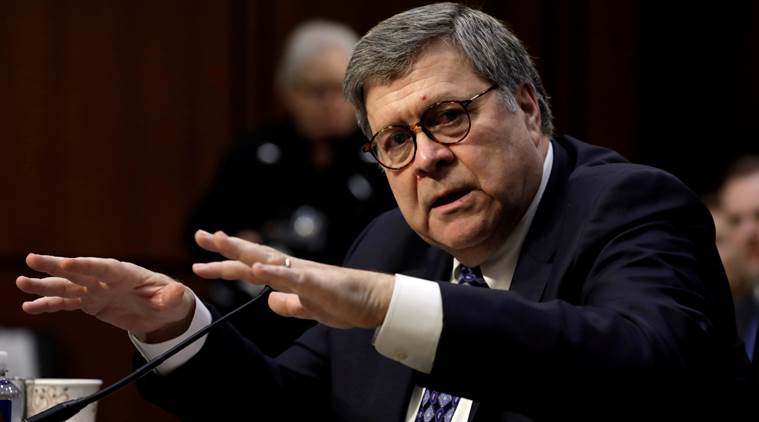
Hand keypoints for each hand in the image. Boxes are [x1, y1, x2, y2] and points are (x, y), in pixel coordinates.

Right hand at [17, 253, 195, 341]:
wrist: (162, 312)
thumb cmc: (170, 300)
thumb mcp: (175, 299)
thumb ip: (172, 296)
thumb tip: (176, 292)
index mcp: (126, 274)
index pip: (104, 267)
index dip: (86, 265)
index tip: (67, 263)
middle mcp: (106, 279)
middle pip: (79, 271)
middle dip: (56, 266)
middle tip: (32, 260)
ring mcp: (96, 290)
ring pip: (67, 287)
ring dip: (44, 285)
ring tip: (21, 282)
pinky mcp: (90, 303)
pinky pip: (67, 304)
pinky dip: (49, 305)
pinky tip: (30, 306)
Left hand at [192, 230, 394, 328]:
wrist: (375, 302)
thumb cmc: (345, 302)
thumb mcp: (309, 309)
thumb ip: (289, 305)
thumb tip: (269, 302)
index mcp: (289, 276)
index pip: (253, 266)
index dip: (228, 261)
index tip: (205, 254)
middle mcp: (292, 269)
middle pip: (254, 255)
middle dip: (226, 247)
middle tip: (200, 235)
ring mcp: (304, 274)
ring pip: (268, 259)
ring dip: (242, 250)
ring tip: (219, 241)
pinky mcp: (318, 284)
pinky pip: (293, 277)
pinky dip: (274, 272)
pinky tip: (257, 268)